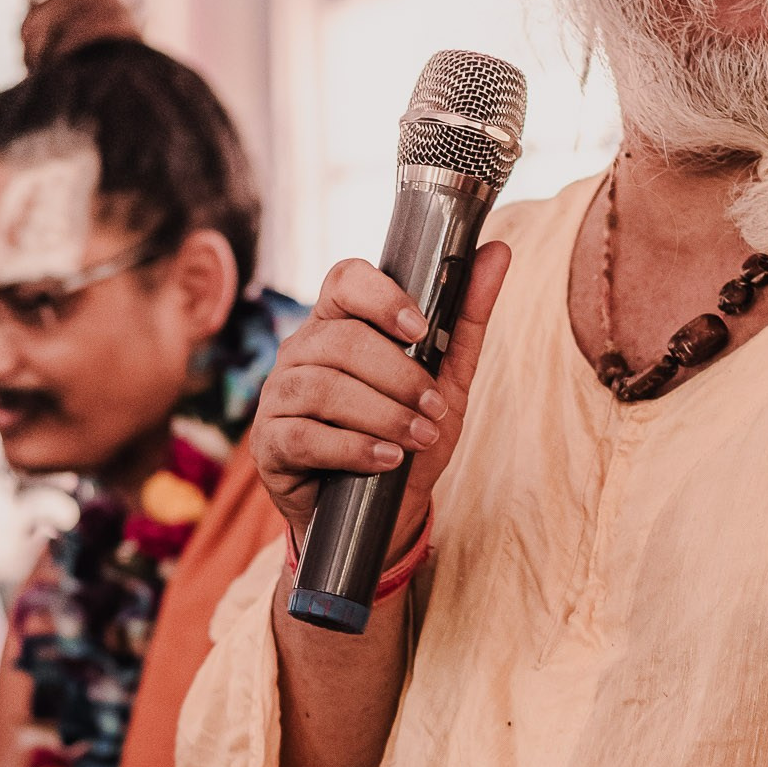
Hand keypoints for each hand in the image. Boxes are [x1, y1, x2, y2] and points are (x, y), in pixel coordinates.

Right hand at [252, 242, 508, 561]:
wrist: (381, 514)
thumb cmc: (407, 436)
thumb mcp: (446, 379)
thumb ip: (465, 318)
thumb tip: (497, 251)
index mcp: (338, 322)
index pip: (344, 279)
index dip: (381, 297)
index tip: (419, 329)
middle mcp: (301, 351)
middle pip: (342, 341)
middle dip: (399, 376)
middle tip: (434, 409)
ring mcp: (279, 395)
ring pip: (323, 388)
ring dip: (382, 415)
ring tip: (418, 438)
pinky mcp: (270, 442)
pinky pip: (304, 435)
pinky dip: (353, 447)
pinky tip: (385, 460)